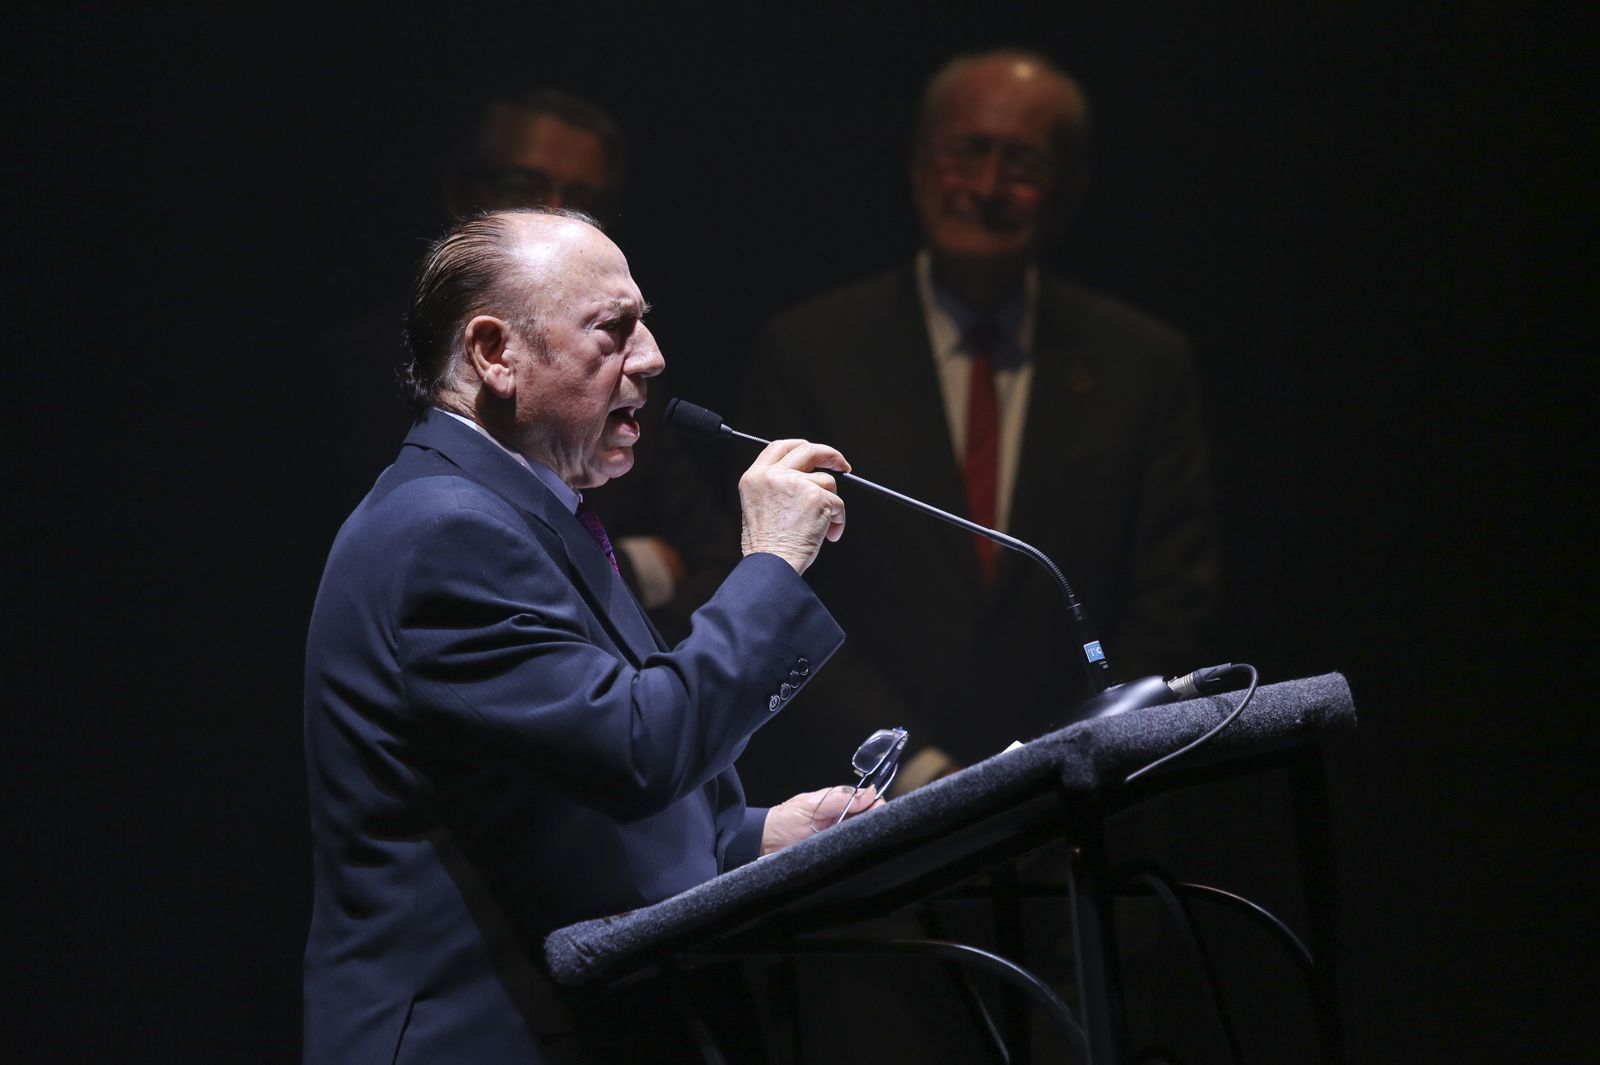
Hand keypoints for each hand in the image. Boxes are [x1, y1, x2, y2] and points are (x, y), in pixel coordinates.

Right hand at [739, 439, 850, 573]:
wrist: (771, 565)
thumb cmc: (767, 547)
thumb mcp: (758, 506)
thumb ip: (776, 486)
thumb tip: (807, 478)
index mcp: (755, 477)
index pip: (780, 447)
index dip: (801, 446)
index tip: (816, 454)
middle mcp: (773, 475)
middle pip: (808, 450)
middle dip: (830, 455)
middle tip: (843, 466)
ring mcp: (796, 483)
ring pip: (827, 482)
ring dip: (831, 504)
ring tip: (822, 528)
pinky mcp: (817, 497)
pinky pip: (838, 504)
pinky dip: (838, 520)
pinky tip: (828, 535)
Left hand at [760, 785, 881, 855]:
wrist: (764, 843)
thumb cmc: (784, 820)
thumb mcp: (811, 803)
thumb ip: (839, 797)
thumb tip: (870, 792)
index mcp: (839, 804)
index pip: (869, 803)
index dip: (877, 806)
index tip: (878, 811)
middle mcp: (843, 822)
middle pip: (870, 821)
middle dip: (875, 823)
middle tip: (869, 827)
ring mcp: (840, 840)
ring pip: (863, 839)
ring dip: (865, 839)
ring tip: (859, 840)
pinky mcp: (835, 858)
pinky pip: (851, 856)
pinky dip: (855, 855)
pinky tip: (854, 853)